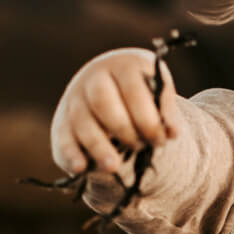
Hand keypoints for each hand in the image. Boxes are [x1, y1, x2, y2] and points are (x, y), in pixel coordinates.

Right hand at [51, 46, 179, 177]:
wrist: (109, 89)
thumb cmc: (140, 97)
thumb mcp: (156, 96)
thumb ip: (165, 111)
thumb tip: (172, 132)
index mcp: (122, 66)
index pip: (132, 87)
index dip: (147, 117)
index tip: (161, 140)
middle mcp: (94, 79)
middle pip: (103, 101)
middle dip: (124, 129)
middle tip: (140, 147)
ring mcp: (75, 101)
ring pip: (82, 122)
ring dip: (98, 146)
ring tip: (113, 166)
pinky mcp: (62, 124)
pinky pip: (63, 139)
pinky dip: (71, 154)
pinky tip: (80, 168)